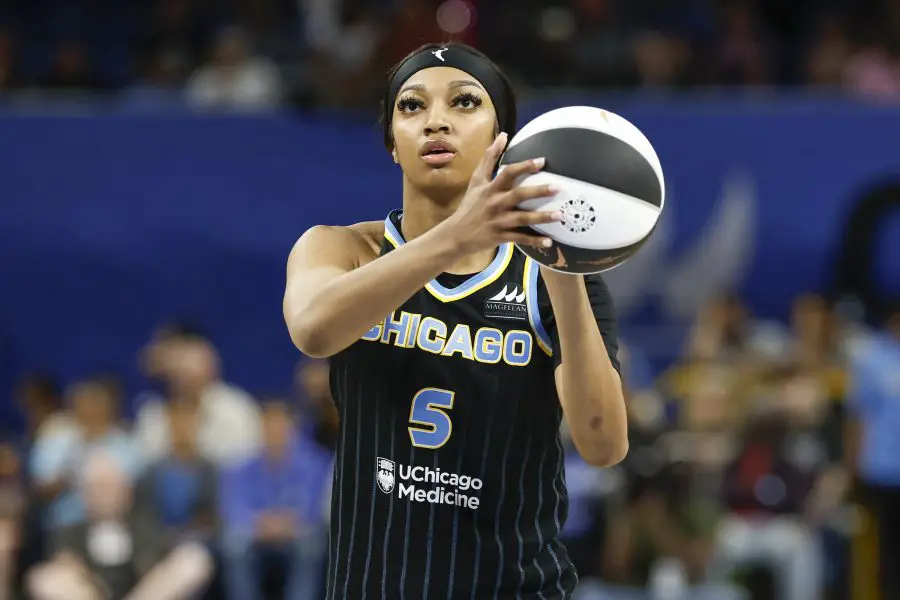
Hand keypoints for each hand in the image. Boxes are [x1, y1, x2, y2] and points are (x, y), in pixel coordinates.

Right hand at [441, 132, 560, 253]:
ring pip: (523, 218)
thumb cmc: (470, 205)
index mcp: (490, 188)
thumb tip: (503, 135)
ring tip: (560, 215)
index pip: (508, 174)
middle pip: (519, 195)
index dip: (524, 166)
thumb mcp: (476, 180)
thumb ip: (489, 158)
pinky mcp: (501, 237)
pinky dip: (534, 241)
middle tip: (558, 188)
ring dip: (541, 217)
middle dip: (539, 192)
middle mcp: (495, 203)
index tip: (541, 161)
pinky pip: (520, 239)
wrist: (456, 234)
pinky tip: (549, 241)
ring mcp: (499, 221)